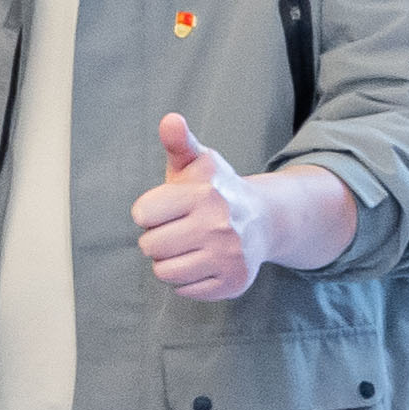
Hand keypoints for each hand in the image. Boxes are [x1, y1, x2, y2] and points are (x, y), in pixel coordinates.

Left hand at [129, 112, 347, 301]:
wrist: (265, 219)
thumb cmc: (216, 190)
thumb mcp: (197, 164)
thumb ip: (178, 142)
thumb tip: (170, 119)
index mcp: (205, 194)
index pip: (142, 215)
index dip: (149, 213)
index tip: (167, 208)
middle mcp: (220, 225)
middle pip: (150, 246)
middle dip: (156, 238)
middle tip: (178, 229)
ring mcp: (229, 257)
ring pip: (164, 272)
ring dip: (168, 261)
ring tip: (187, 246)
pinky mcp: (234, 282)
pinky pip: (184, 290)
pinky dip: (186, 280)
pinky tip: (202, 261)